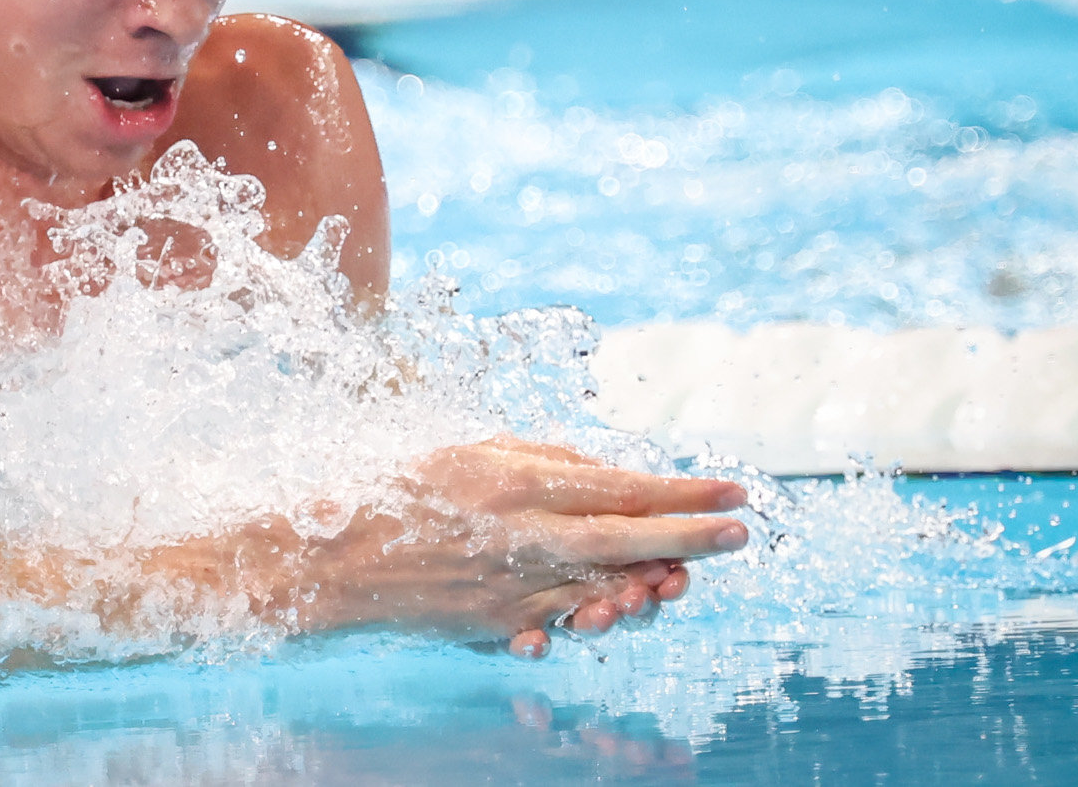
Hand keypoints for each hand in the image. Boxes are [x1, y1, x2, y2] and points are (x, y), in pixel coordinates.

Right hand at [272, 438, 745, 644]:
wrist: (334, 559)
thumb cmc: (402, 491)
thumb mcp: (471, 452)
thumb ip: (542, 457)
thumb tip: (607, 470)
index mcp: (517, 483)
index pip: (622, 487)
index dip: (684, 490)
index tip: (733, 489)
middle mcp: (524, 537)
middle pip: (630, 541)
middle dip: (693, 538)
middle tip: (743, 534)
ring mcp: (515, 588)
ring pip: (607, 589)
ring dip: (652, 581)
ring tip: (679, 574)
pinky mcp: (500, 625)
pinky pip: (562, 621)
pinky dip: (592, 611)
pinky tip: (616, 602)